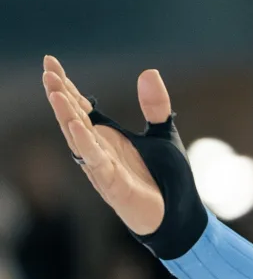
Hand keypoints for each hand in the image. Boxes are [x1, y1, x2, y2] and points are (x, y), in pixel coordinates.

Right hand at [42, 54, 170, 236]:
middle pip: (73, 118)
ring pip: (78, 138)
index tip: (50, 63)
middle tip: (47, 72)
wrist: (178, 215)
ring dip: (66, 116)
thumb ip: (155, 105)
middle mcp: (99, 149)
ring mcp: (102, 167)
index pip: (81, 106)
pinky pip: (95, 162)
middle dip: (59, 96)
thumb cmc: (167, 177)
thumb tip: (148, 71)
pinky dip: (85, 144)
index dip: (65, 86)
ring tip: (55, 93)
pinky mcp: (112, 184)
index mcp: (108, 136)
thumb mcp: (163, 133)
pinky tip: (76, 126)